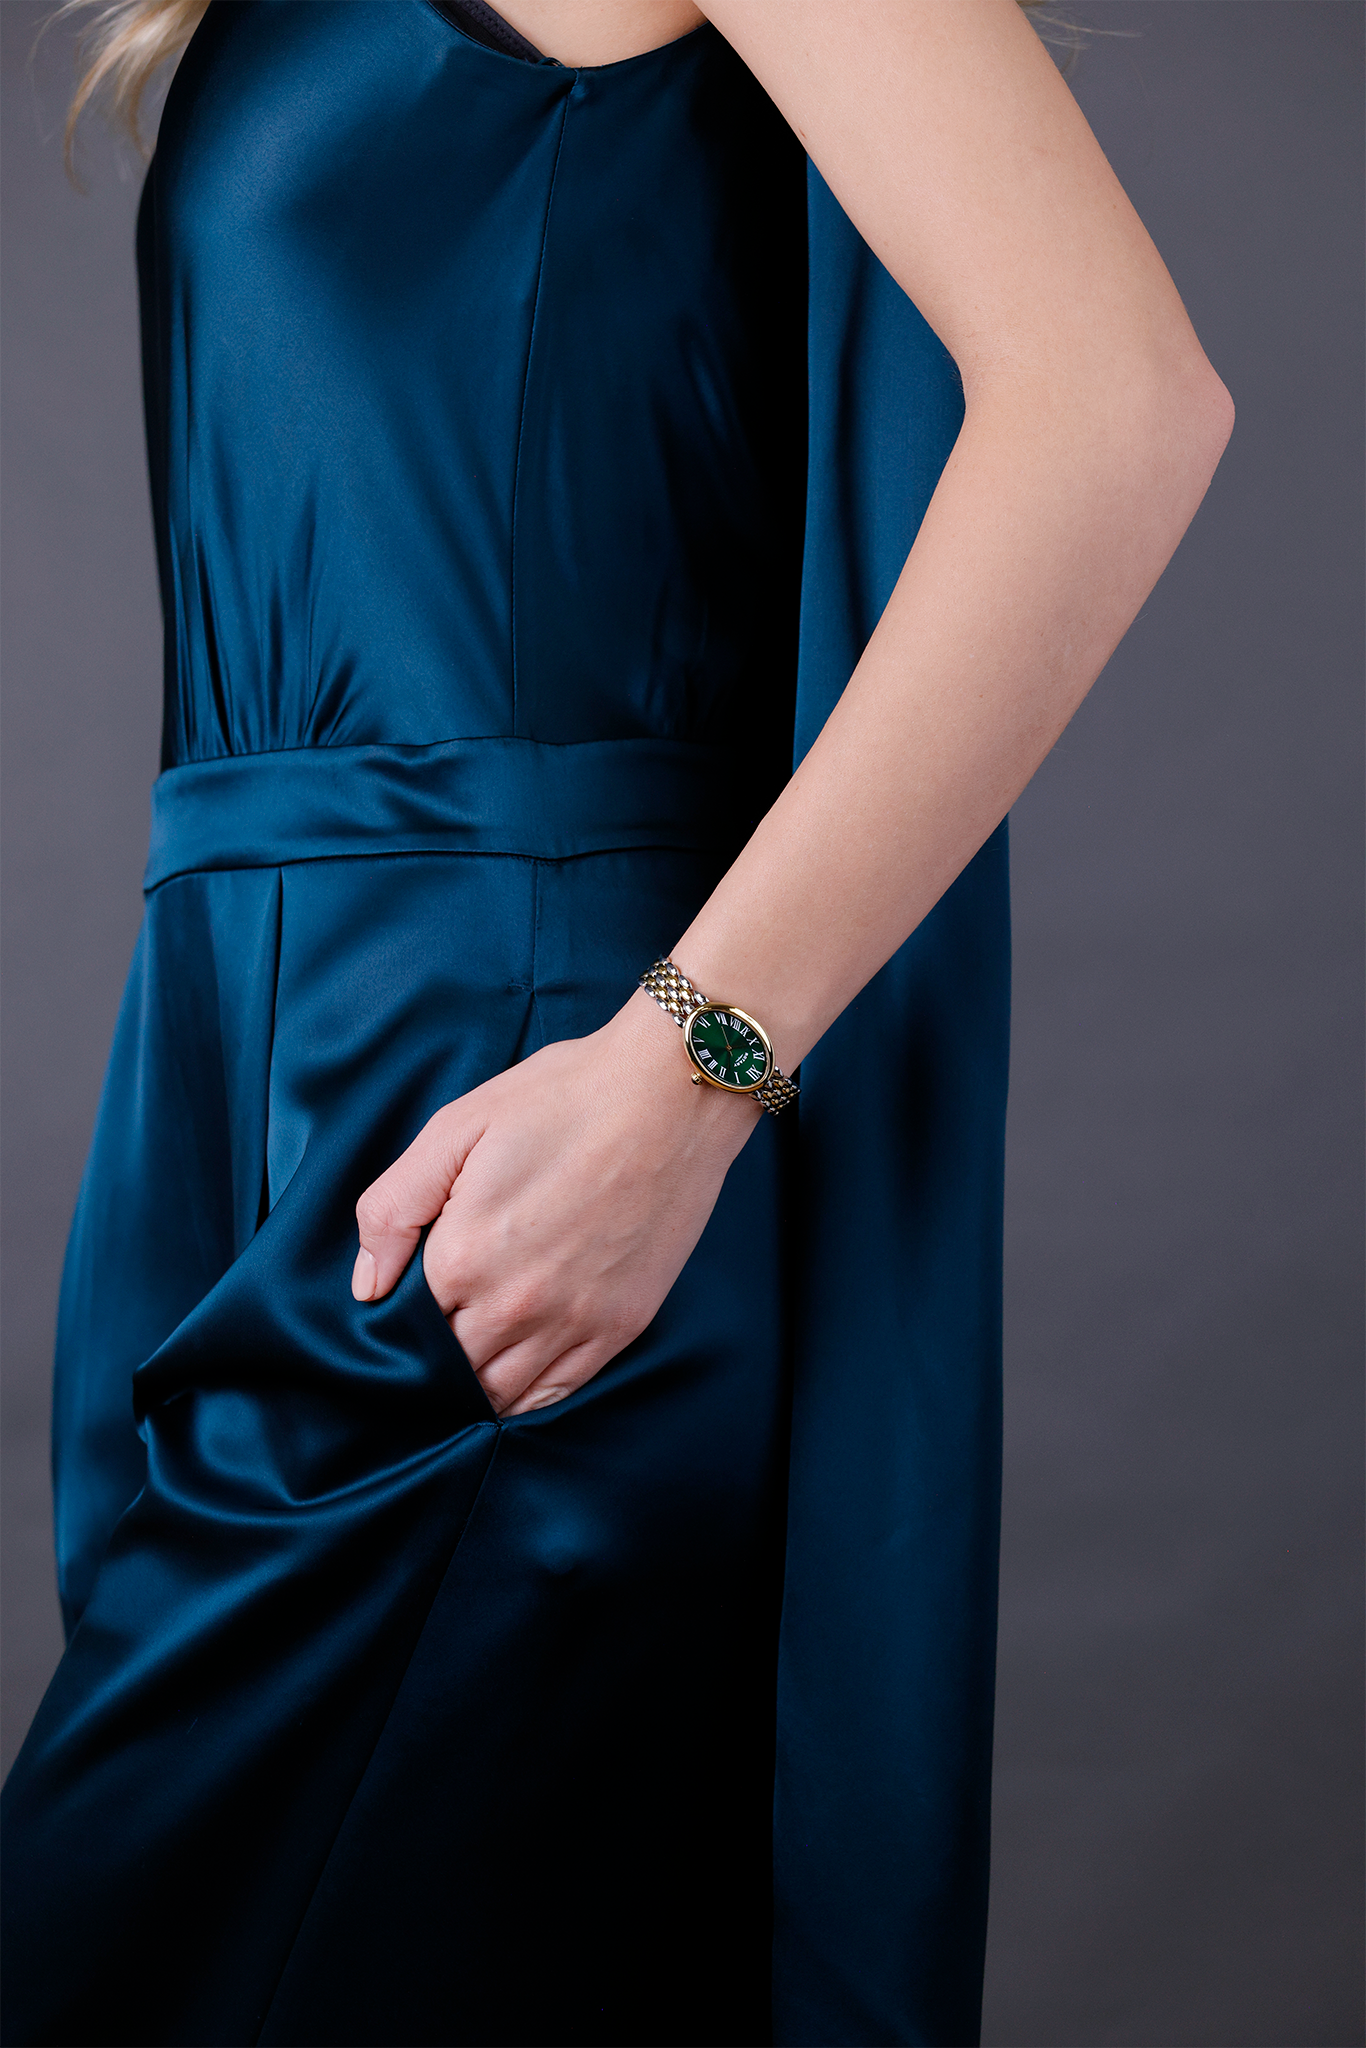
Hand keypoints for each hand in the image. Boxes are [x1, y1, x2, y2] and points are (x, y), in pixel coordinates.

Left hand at [351, 990, 758, 1414]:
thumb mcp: (456, 1129)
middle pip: (448, 1369)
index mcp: (462, 1256)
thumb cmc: (562, 1098)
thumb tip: (366, 1288)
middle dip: (431, 1358)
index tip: (403, 1299)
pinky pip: (556, 1393)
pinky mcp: (620, 1326)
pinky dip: (525, 1395)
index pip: (405, 1326)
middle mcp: (514, 1304)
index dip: (397, 1319)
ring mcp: (572, 1322)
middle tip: (432, 1330)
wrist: (671, 1093)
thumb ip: (393, 1210)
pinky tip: (512, 1372)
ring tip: (467, 1352)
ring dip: (473, 1384)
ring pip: (498, 1393)